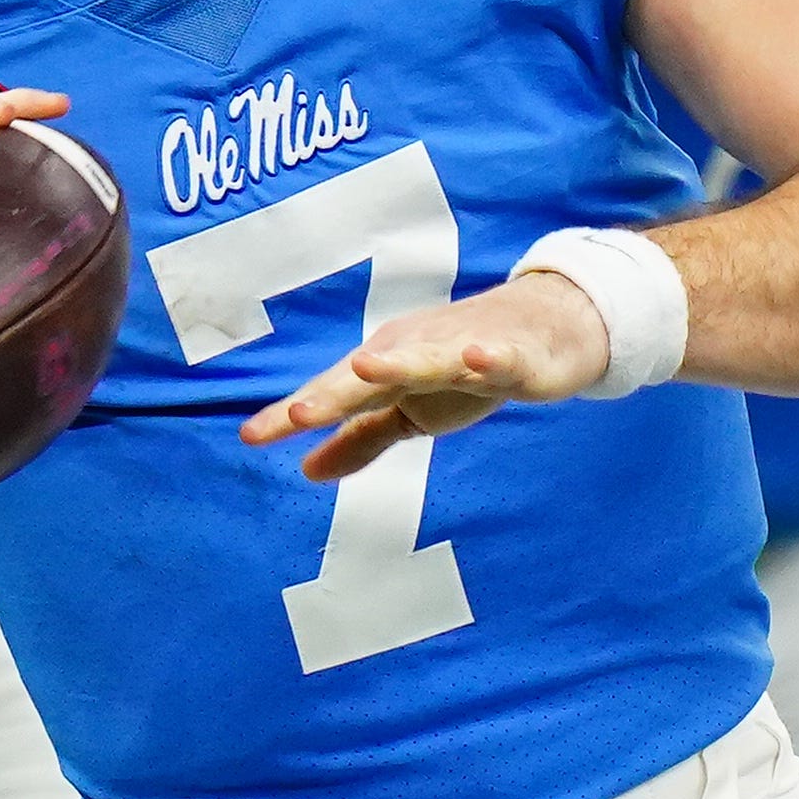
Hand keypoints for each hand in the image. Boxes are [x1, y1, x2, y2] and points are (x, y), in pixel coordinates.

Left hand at [244, 273, 613, 481]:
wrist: (547, 328)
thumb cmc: (466, 366)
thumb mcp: (410, 413)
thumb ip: (360, 439)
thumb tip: (305, 471)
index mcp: (386, 367)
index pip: (334, 394)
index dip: (294, 415)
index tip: (251, 436)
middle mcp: (416, 351)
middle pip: (369, 377)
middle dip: (334, 393)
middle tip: (298, 415)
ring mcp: (463, 350)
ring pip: (428, 360)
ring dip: (399, 364)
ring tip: (367, 366)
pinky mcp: (511, 356)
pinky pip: (498, 359)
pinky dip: (485, 358)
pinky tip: (473, 360)